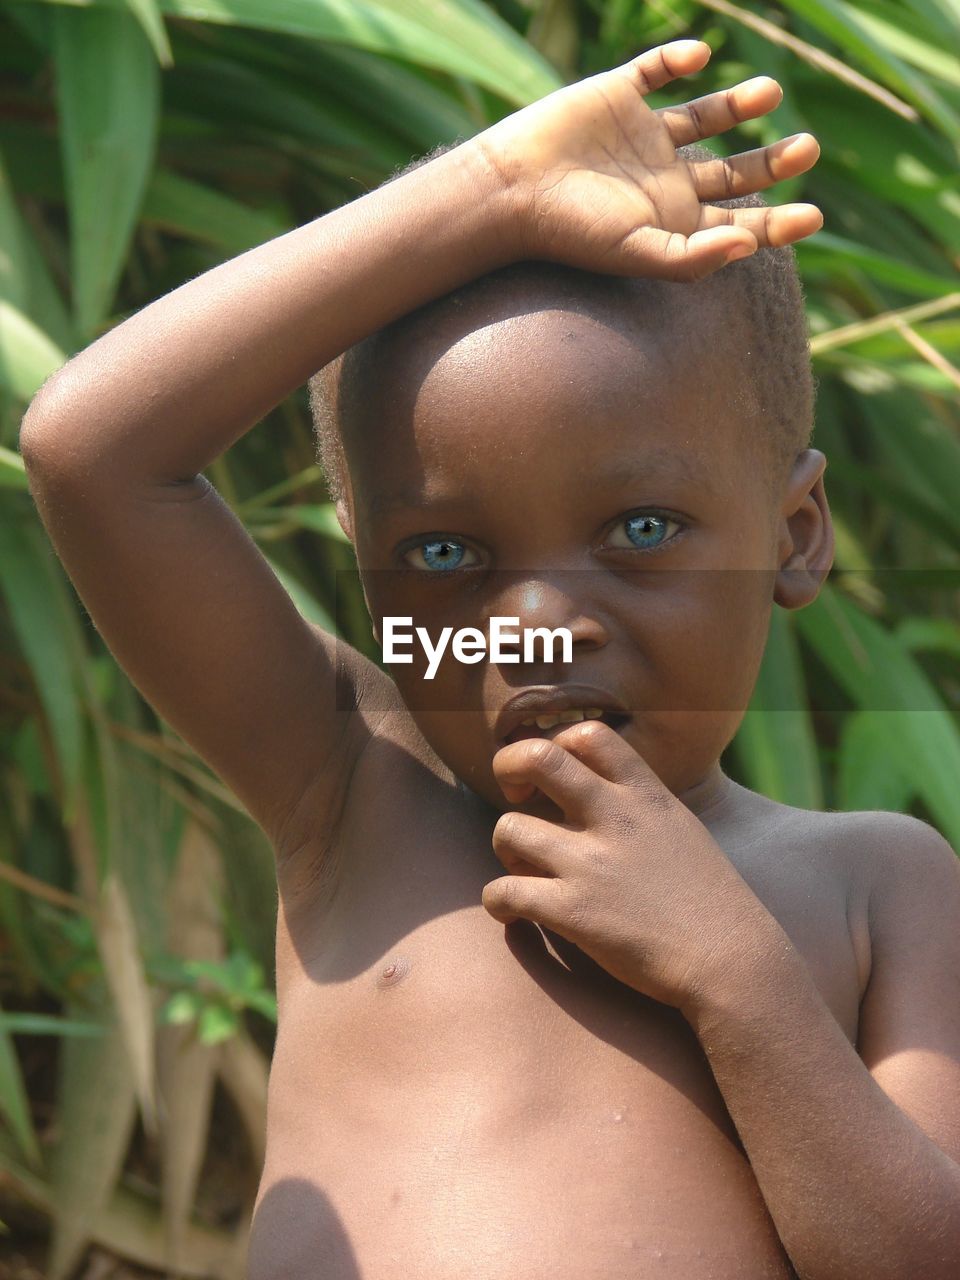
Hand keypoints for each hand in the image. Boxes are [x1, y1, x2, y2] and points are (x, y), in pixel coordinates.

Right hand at [471, 39, 821, 281]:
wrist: (512, 190)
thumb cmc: (573, 232)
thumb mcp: (636, 251)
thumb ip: (692, 257)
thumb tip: (747, 247)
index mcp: (675, 219)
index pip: (739, 223)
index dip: (779, 224)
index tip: (814, 215)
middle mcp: (666, 178)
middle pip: (736, 171)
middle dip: (775, 162)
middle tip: (809, 148)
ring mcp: (644, 136)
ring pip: (707, 116)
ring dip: (741, 104)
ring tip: (769, 94)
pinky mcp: (618, 96)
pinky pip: (656, 70)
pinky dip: (678, 58)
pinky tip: (699, 59)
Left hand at [481, 719, 778, 1013]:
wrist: (732, 963)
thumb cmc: (711, 902)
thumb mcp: (681, 828)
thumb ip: (640, 803)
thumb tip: (601, 789)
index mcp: (646, 795)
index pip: (589, 734)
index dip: (559, 743)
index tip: (554, 774)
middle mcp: (615, 818)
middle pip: (539, 758)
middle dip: (509, 767)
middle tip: (514, 795)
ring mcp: (591, 864)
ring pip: (508, 827)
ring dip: (505, 848)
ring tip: (524, 869)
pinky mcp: (572, 912)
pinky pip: (502, 891)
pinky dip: (497, 901)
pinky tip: (514, 914)